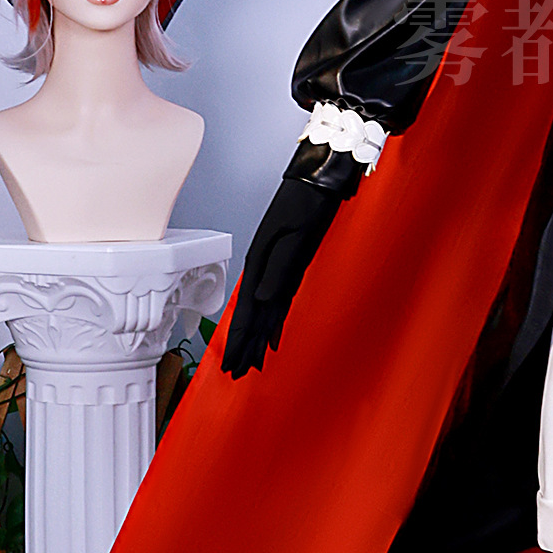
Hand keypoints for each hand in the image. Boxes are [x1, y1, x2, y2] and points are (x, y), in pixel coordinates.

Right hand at [221, 177, 342, 377]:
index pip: (247, 310)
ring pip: (264, 311)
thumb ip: (279, 268)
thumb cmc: (307, 201)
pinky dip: (275, 321)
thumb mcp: (294, 235)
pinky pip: (279, 301)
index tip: (234, 362)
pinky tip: (273, 335)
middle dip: (244, 344)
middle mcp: (265, 268)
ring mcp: (277, 268)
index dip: (240, 338)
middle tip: (237, 372)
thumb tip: (262, 299)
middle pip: (252, 315)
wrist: (319, 180)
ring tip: (251, 362)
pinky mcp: (292, 265)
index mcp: (260, 262)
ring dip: (257, 337)